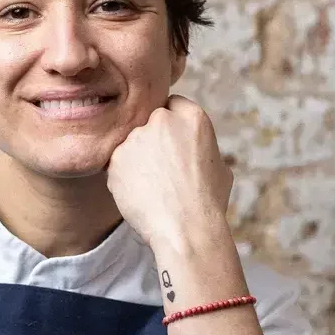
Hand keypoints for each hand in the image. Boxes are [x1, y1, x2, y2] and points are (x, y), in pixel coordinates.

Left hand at [106, 95, 233, 251]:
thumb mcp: (218, 165)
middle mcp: (162, 120)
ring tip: (152, 187)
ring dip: (136, 158)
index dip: (171, 125)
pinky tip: (139, 194)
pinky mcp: (115, 158)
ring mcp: (135, 138)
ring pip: (131, 143)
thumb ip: (199, 145)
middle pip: (148, 123)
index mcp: (192, 117)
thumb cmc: (207, 203)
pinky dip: (123, 176)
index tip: (171, 142)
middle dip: (151, 140)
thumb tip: (190, 147)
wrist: (185, 230)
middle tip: (160, 168)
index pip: (173, 105)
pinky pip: (117, 163)